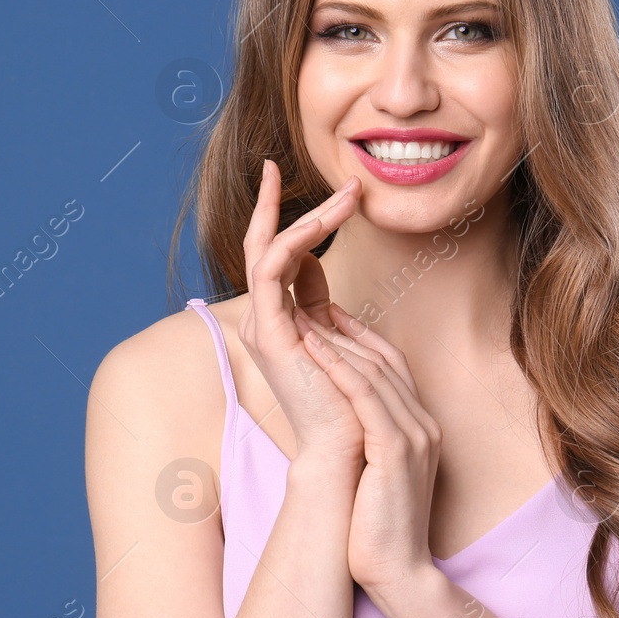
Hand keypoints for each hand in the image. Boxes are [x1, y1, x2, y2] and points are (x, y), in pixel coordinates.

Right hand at [237, 161, 364, 469]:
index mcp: (281, 325)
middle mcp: (264, 322)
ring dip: (306, 216)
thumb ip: (328, 311)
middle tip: (275, 165)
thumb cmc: (357, 407)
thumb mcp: (345, 344)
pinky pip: (272, 267)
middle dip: (270, 204)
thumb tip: (320, 276)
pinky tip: (328, 220)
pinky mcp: (269, 330)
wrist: (351, 452)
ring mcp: (262, 326)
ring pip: (268, 250)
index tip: (322, 192)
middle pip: (260, 248)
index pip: (281, 261)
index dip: (298, 223)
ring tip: (347, 193)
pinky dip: (297, 238)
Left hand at [296, 303, 440, 603]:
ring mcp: (415, 436)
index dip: (360, 338)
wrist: (399, 574)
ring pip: (374, 372)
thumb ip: (368, 445)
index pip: (392, 369)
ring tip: (304, 317)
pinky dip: (340, 368)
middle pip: (385, 361)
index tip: (329, 317)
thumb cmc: (377, 532)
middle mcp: (424, 426)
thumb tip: (341, 427)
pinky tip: (314, 349)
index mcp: (421, 430)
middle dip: (346, 330)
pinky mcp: (397, 450)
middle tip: (312, 304)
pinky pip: (367, 396)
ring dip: (337, 341)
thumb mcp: (375, 478)